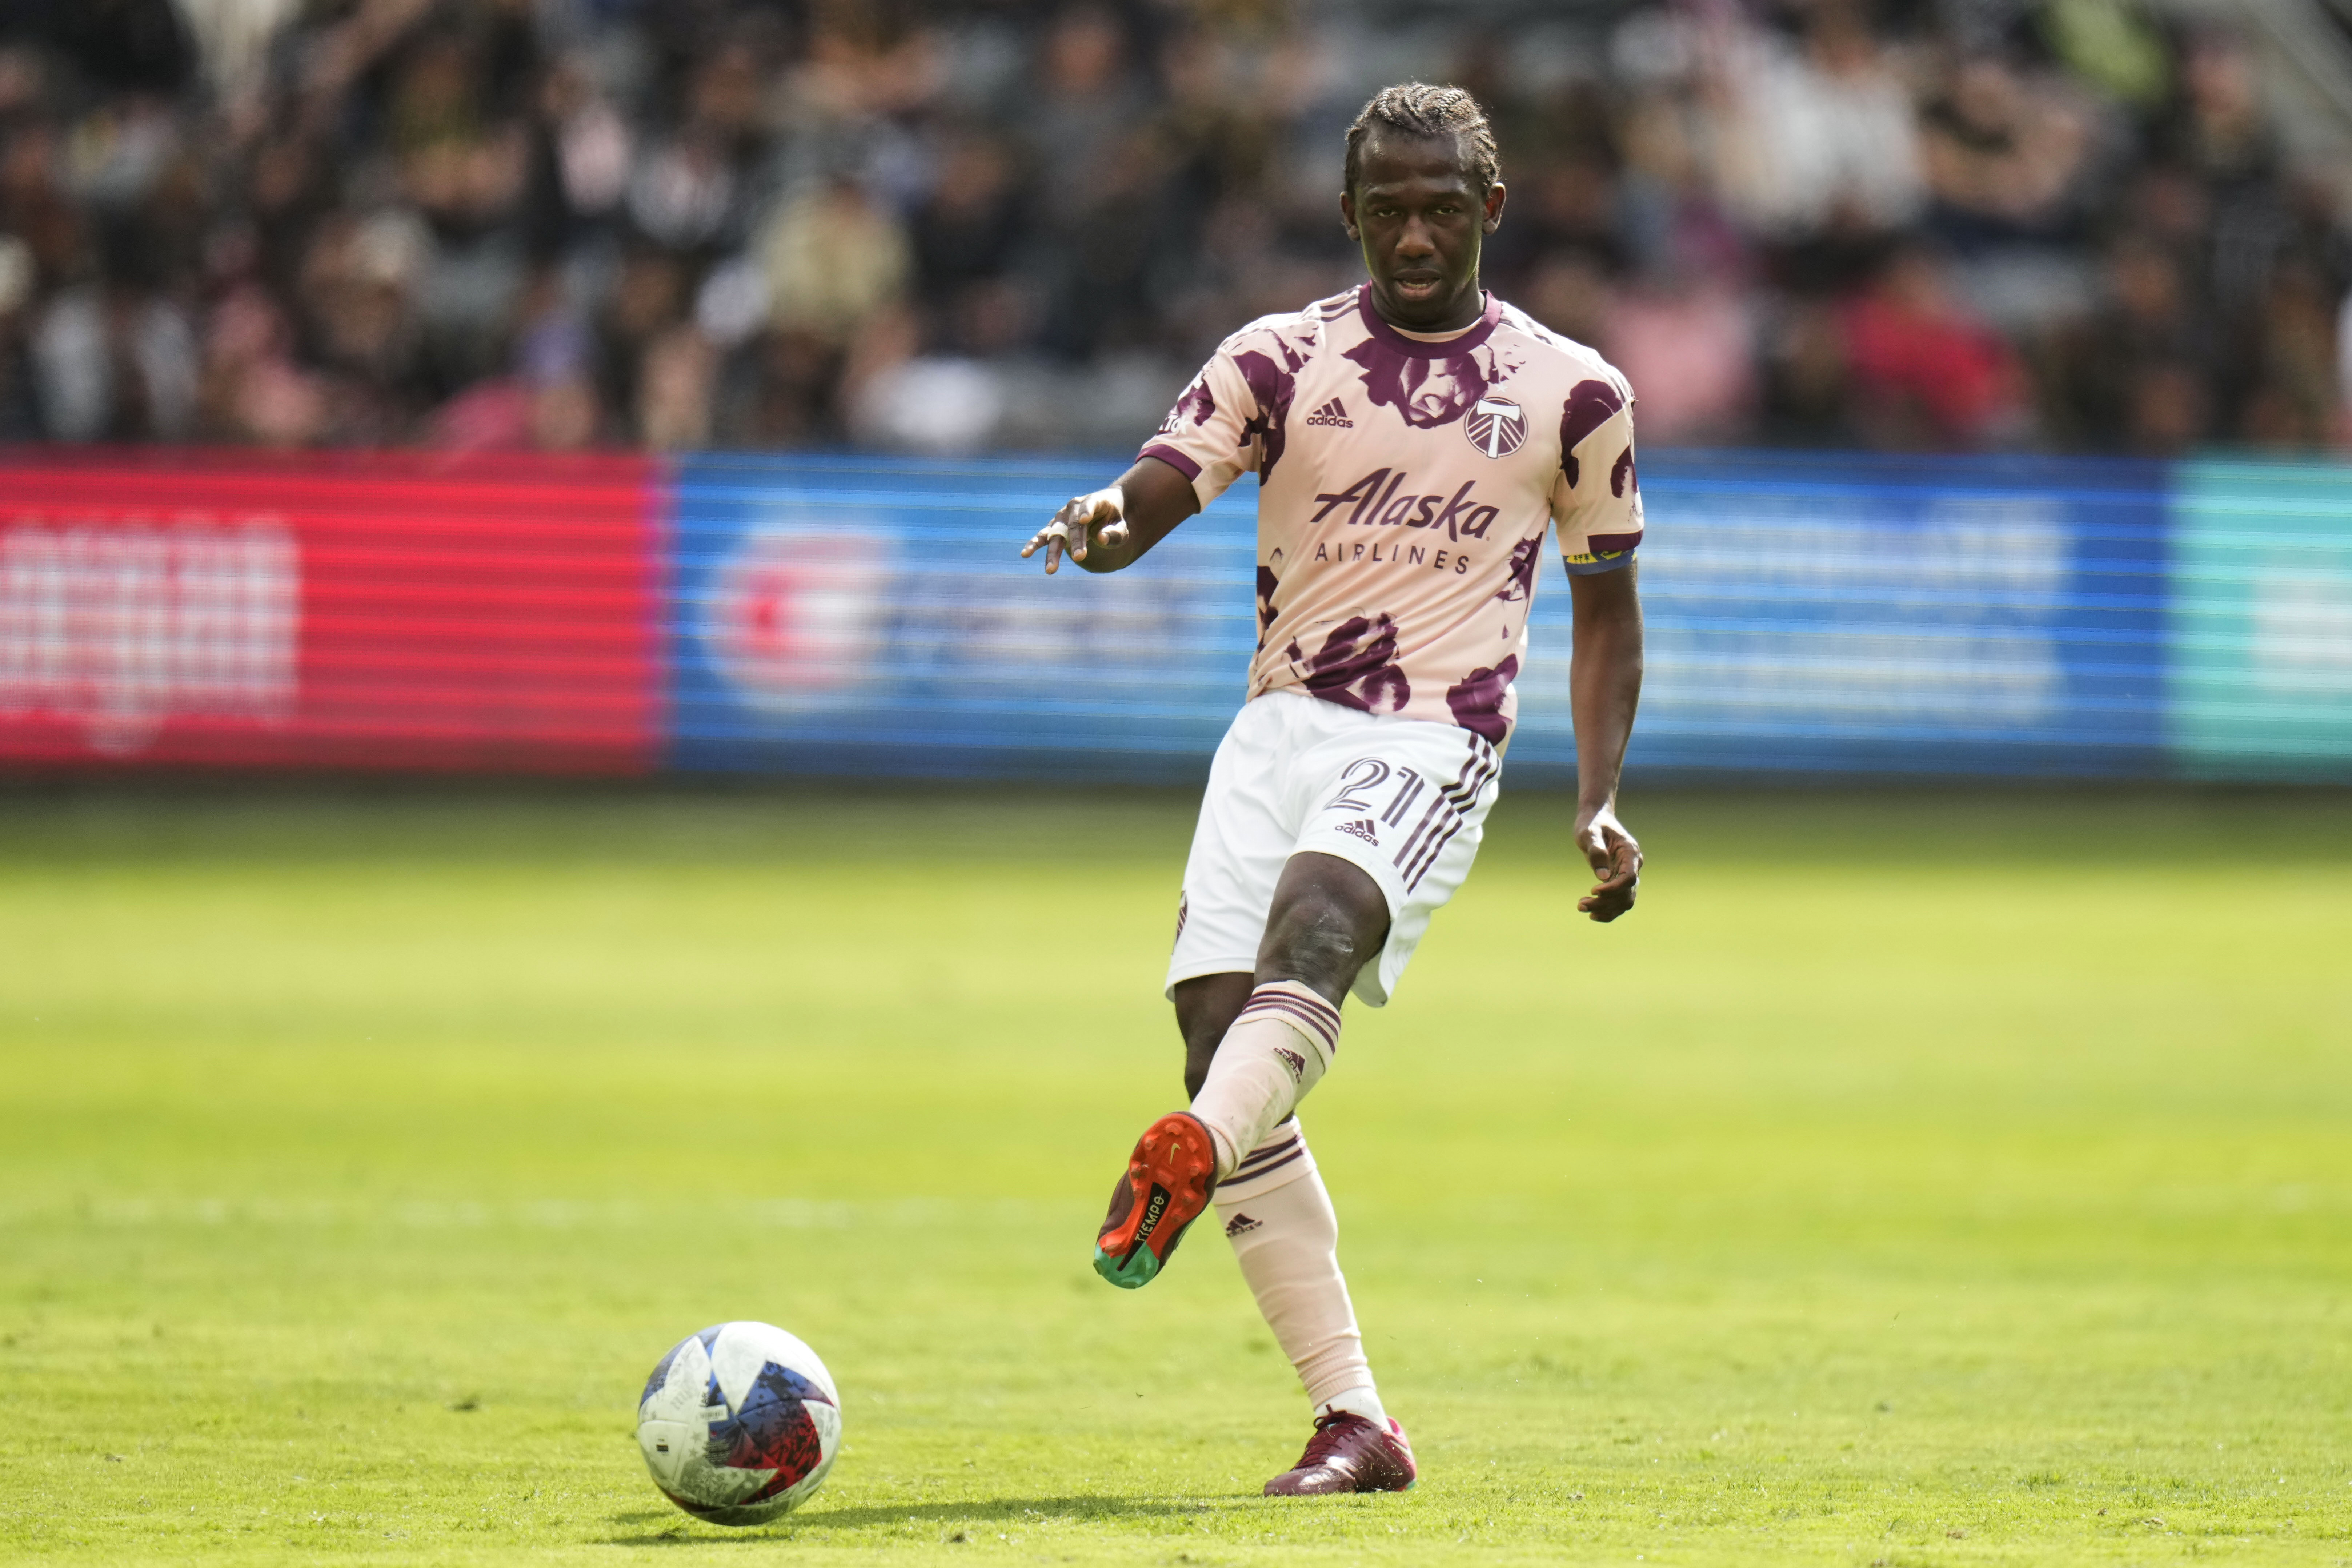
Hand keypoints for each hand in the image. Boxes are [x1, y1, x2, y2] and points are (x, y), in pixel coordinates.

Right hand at [1021, 485, 1130, 573]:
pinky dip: (1034, 544)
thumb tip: (1100, 539)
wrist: (1104, 510)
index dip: (1087, 511)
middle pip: (1074, 525)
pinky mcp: (1055, 527)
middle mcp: (1075, 507)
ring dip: (1053, 551)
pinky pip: (1043, 536)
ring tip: (1050, 569)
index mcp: (1094, 500)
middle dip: (1076, 542)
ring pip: (1056, 534)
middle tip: (1080, 558)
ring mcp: (1062, 517)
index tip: (1084, 520)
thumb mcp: (1122, 527)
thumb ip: (1115, 533)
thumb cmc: (1114, 520)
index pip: (1090, 504)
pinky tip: (1025, 554)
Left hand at [1574, 802, 1640, 922]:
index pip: (1629, 877)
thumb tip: (1602, 877)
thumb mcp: (1589, 832)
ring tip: (1581, 906)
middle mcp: (1633, 865)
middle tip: (1580, 904)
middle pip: (1626, 893)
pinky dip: (1608, 910)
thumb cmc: (1592, 823)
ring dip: (1605, 909)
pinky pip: (1619, 900)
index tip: (1593, 890)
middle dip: (1605, 902)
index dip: (1613, 888)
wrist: (1595, 819)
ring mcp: (1628, 874)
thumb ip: (1596, 851)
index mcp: (1630, 852)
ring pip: (1624, 900)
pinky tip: (1592, 914)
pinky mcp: (1619, 880)